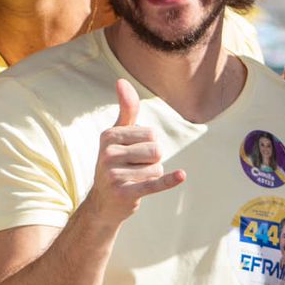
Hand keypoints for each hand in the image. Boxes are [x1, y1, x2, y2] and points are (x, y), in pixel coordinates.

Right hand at [87, 79, 184, 223]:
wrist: (103, 203)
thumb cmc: (115, 163)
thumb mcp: (117, 136)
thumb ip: (126, 110)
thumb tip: (121, 80)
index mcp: (108, 136)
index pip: (151, 133)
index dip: (149, 144)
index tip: (132, 154)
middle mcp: (108, 153)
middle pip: (155, 150)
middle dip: (152, 161)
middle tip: (134, 170)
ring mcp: (114, 174)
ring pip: (157, 168)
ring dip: (152, 176)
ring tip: (134, 180)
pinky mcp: (124, 193)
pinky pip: (153, 183)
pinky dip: (168, 181)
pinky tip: (181, 176)